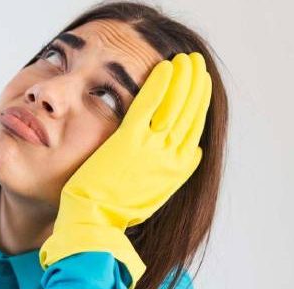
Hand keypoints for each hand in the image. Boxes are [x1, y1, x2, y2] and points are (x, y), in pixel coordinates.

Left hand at [39, 52, 211, 288]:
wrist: (93, 223)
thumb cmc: (115, 211)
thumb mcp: (154, 193)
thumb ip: (172, 172)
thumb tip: (191, 154)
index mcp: (178, 171)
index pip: (195, 129)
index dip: (199, 104)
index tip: (200, 85)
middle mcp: (171, 158)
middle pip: (190, 113)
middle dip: (195, 85)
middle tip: (196, 64)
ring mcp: (152, 149)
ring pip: (175, 106)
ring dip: (183, 79)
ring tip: (185, 59)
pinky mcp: (129, 142)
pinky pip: (149, 106)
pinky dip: (159, 85)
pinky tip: (164, 68)